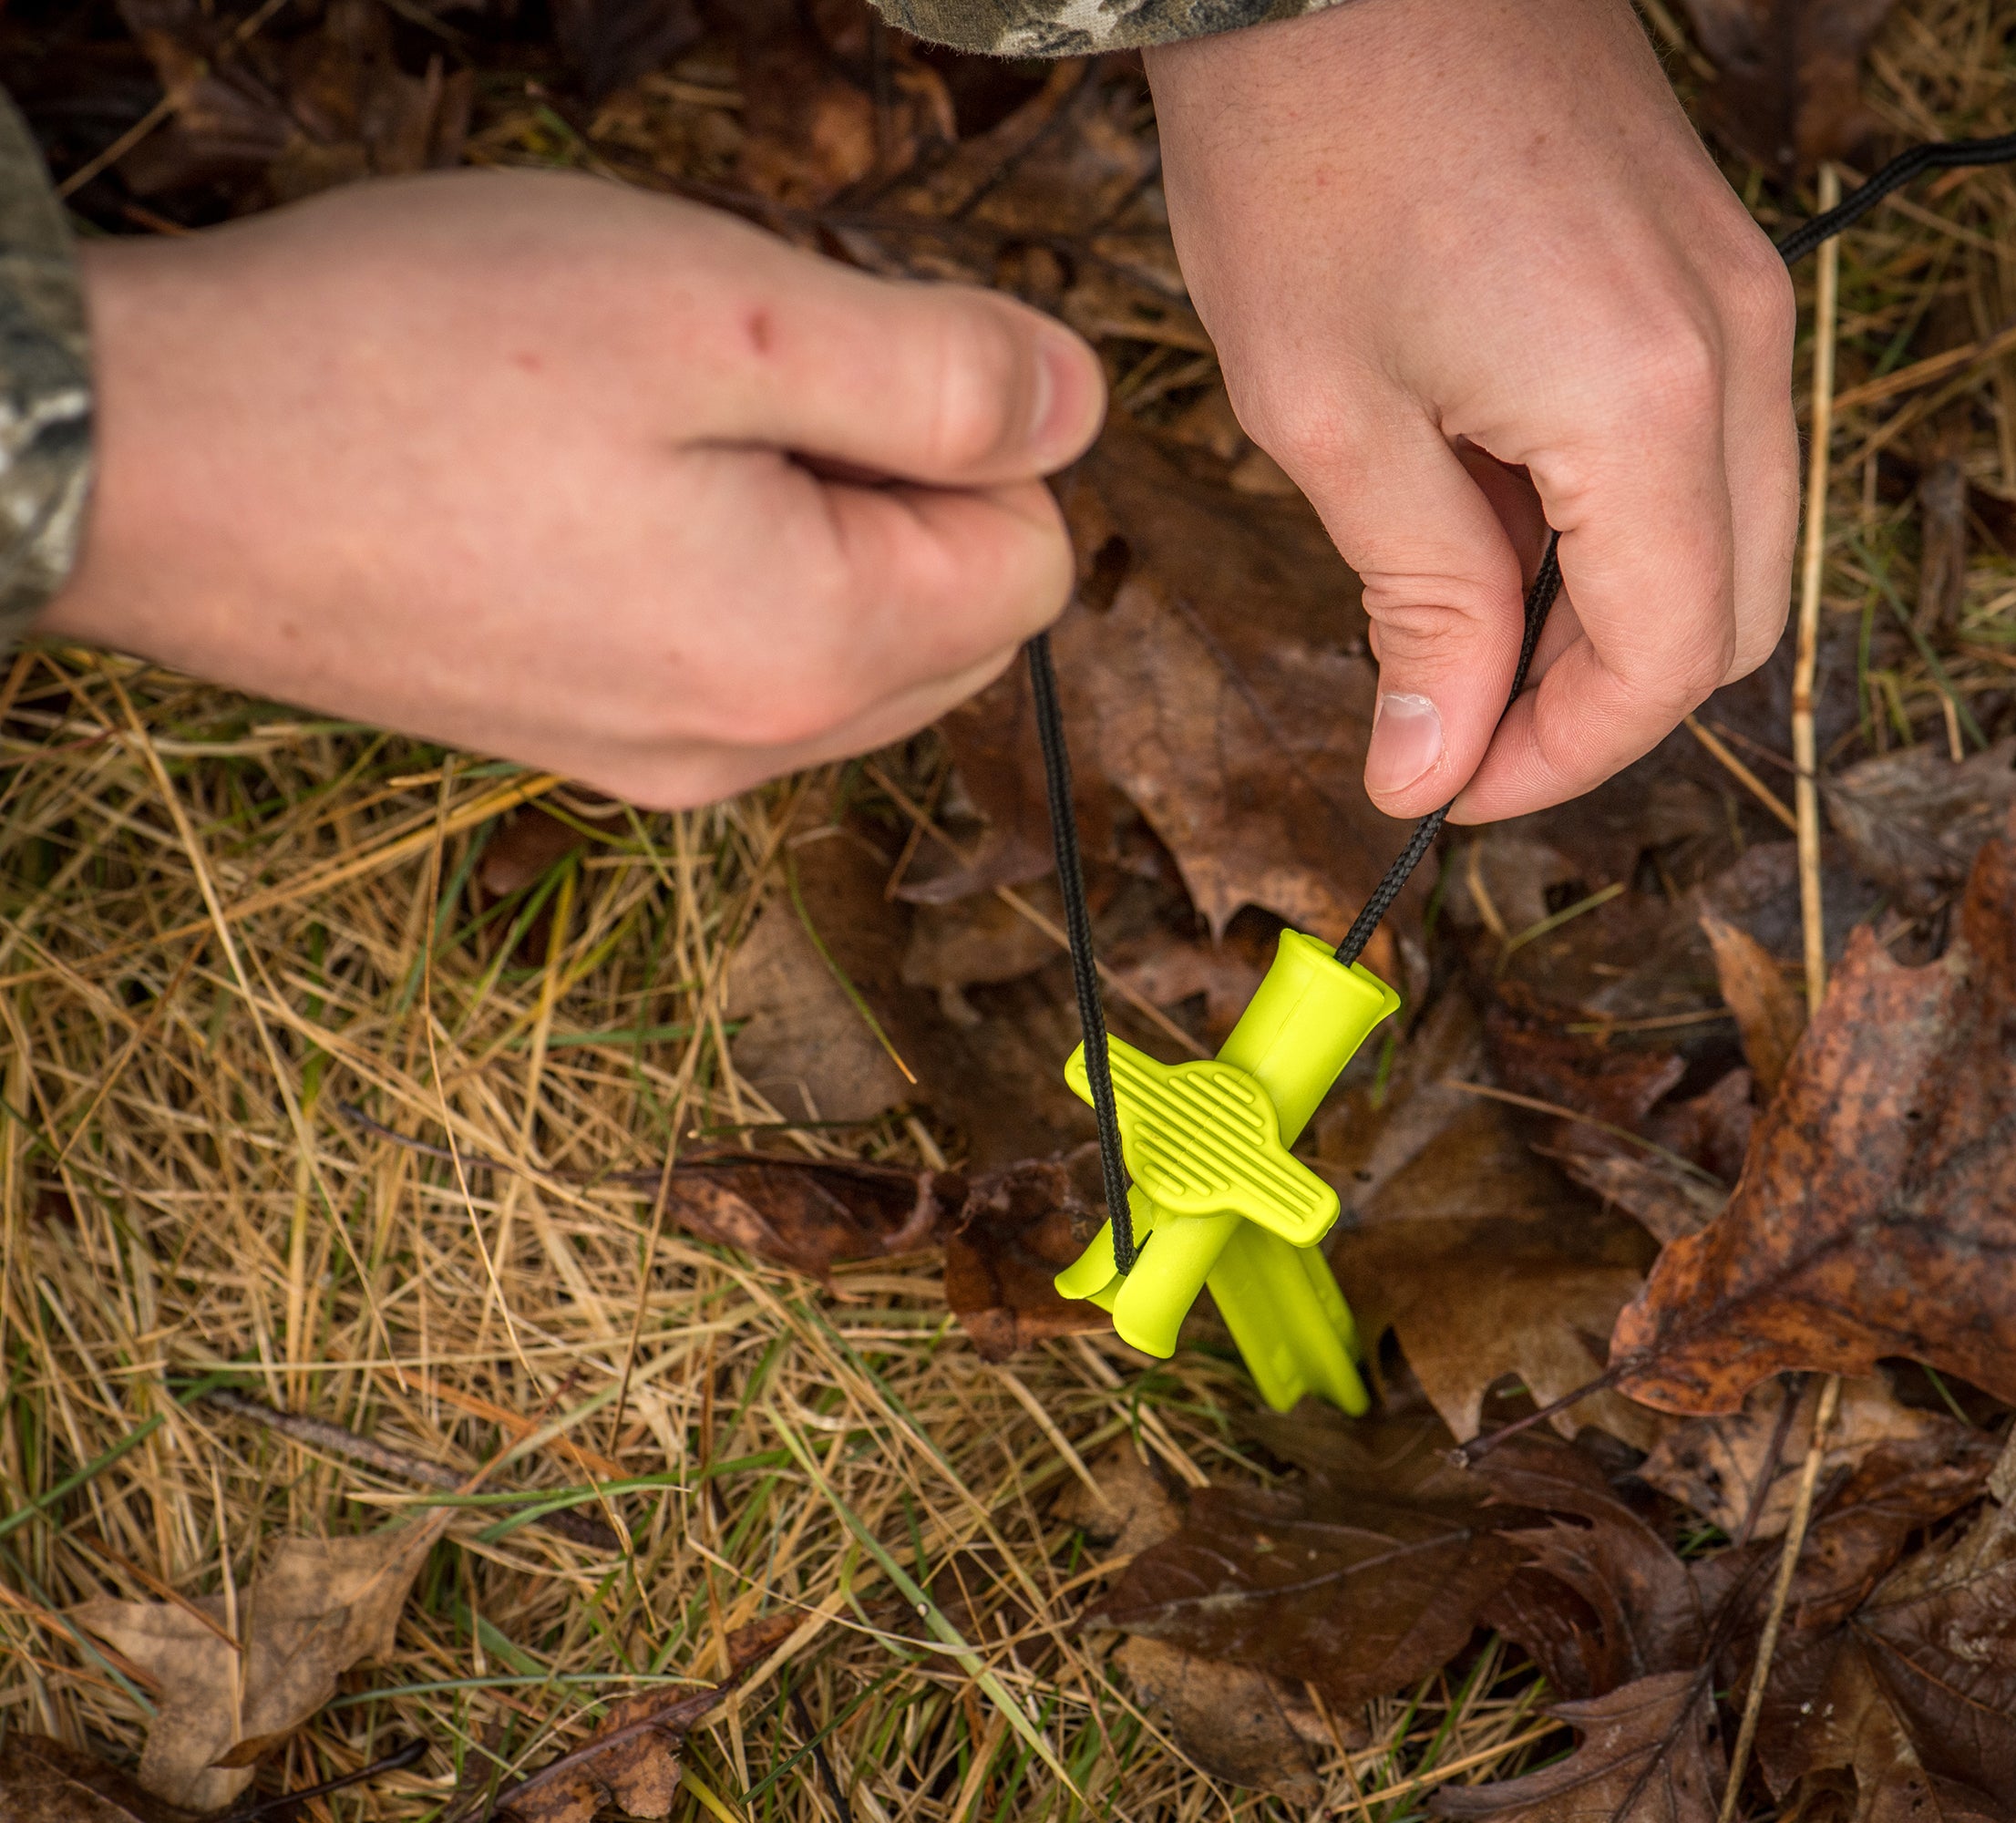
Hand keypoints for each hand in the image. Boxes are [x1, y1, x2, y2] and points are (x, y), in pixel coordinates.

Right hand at [39, 170, 1104, 806]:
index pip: (1033, 559)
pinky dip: (719, 562)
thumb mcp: (728, 316)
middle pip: (949, 615)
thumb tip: (1078, 409)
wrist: (148, 464)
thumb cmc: (419, 363)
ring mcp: (659, 764)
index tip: (829, 350)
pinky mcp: (581, 742)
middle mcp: (755, 751)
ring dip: (803, 513)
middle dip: (896, 479)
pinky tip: (592, 482)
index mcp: (820, 657)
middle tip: (738, 375)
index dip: (969, 428)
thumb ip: (940, 374)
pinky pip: (736, 660)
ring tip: (651, 421)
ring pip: (844, 638)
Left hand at [1146, 0, 1798, 823]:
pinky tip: (1488, 510)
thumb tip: (1433, 764)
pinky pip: (1697, 444)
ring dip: (1602, 614)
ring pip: (1722, 534)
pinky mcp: (1701, 260)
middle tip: (1449, 726)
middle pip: (1726, 614)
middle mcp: (1731, 349)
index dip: (1555, 759)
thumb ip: (1415, 607)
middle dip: (1591, 703)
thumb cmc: (1304, 157)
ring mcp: (1733, 294)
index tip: (1442, 788)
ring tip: (1451, 619)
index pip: (1661, 663)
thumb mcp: (1332, 418)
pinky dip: (1610, 520)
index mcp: (1646, 401)